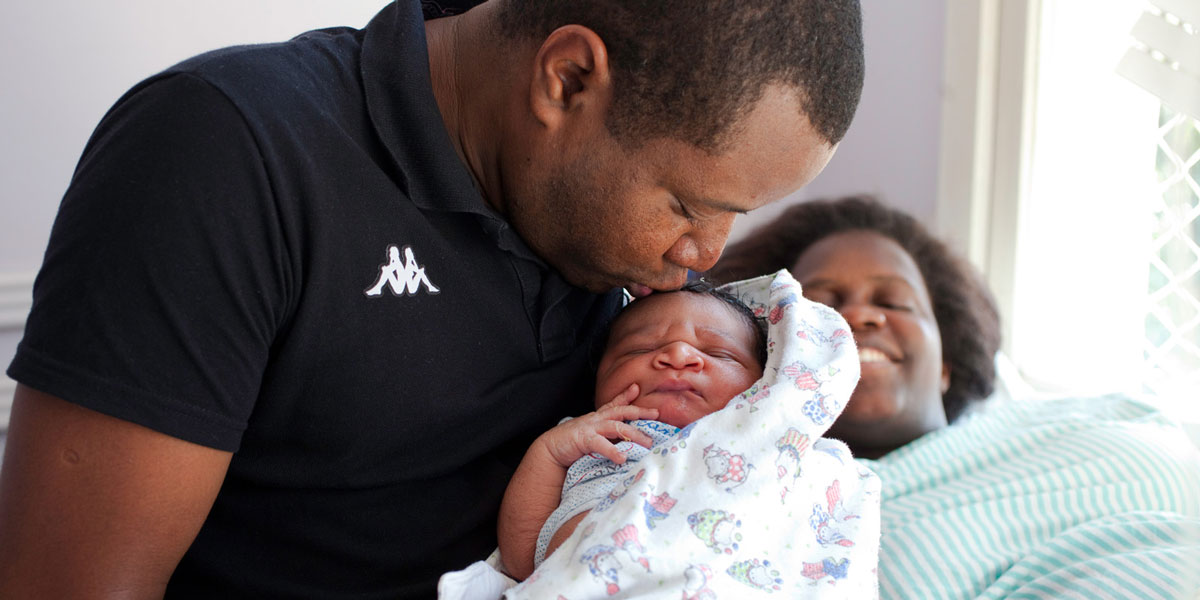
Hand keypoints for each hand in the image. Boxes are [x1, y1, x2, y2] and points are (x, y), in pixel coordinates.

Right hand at [536, 384, 656, 467]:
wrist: (550, 450)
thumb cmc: (572, 445)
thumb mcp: (592, 437)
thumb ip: (607, 437)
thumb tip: (626, 446)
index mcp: (597, 418)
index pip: (614, 404)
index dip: (626, 395)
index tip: (637, 387)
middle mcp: (596, 420)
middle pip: (621, 411)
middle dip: (639, 411)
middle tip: (656, 413)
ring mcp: (590, 428)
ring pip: (616, 427)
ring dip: (634, 434)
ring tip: (647, 444)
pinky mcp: (583, 439)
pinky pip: (601, 444)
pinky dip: (612, 451)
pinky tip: (622, 459)